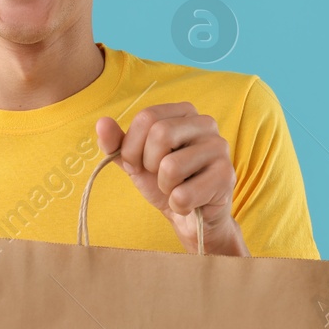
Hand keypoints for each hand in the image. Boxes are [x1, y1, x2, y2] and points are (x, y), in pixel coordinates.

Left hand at [95, 102, 247, 255]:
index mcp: (184, 112)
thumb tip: (102, 123)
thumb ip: (116, 143)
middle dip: (148, 165)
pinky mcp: (227, 176)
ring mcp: (220, 148)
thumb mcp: (135, 161)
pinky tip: (188, 202)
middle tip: (157, 177)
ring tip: (175, 188)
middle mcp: (206, 123)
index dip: (132, 146)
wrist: (190, 216)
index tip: (137, 164)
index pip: (147, 117)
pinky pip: (184, 194)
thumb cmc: (164, 182)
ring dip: (164, 187)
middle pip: (160, 134)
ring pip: (171, 166)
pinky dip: (177, 205)